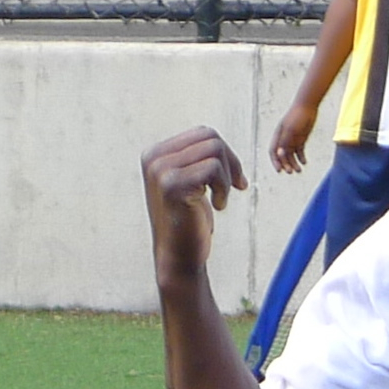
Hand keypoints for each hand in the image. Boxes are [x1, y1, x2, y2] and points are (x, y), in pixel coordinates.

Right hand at [143, 128, 246, 286]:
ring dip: (227, 176)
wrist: (179, 255)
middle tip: (235, 186)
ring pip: (214, 150)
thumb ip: (195, 158)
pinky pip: (213, 168)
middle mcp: (153, 159)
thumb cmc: (189, 220)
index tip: (232, 179)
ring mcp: (160, 171)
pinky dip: (224, 187)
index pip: (202, 133)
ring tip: (221, 199)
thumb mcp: (189, 182)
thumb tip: (217, 139)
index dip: (225, 153)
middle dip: (231, 161)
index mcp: (154, 154)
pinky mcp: (172, 185)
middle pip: (210, 137)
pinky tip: (217, 207)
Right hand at [269, 103, 315, 173]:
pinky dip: (301, 158)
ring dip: (294, 163)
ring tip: (299, 170)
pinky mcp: (301, 139)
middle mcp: (283, 139)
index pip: (273, 152)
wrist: (308, 106)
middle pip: (282, 156)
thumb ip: (284, 141)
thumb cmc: (297, 116)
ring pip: (291, 155)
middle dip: (286, 165)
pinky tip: (304, 162)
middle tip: (291, 172)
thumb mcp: (290, 129)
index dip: (275, 162)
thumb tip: (280, 154)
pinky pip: (299, 151)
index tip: (279, 170)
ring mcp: (292, 139)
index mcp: (278, 136)